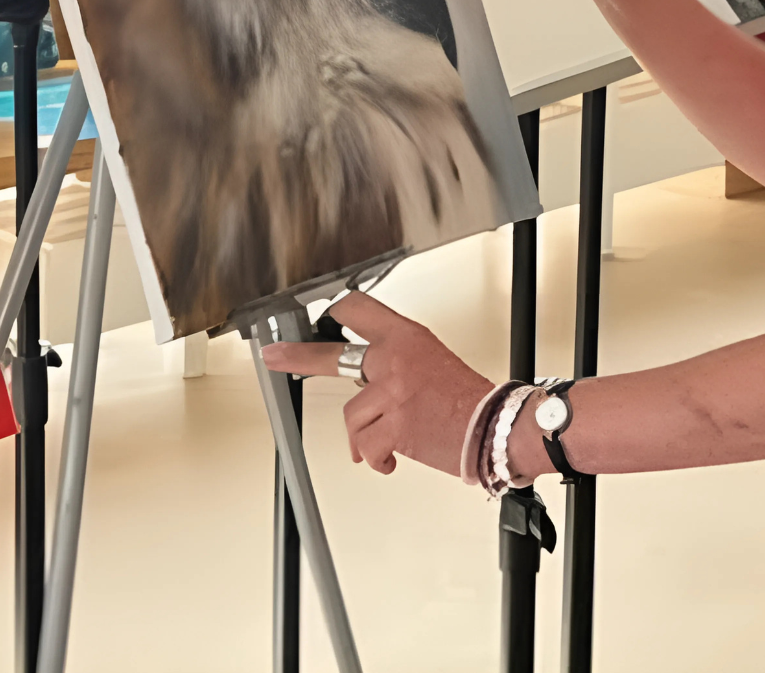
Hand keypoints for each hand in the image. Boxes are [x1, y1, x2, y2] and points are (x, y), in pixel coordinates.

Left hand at [260, 292, 491, 476]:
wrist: (491, 426)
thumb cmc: (463, 397)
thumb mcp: (429, 358)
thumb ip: (393, 361)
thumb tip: (361, 380)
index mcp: (406, 336)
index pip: (359, 308)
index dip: (335, 311)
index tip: (317, 314)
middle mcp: (395, 358)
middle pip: (332, 354)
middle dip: (296, 356)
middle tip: (273, 355)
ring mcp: (391, 392)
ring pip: (352, 417)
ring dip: (367, 435)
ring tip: (391, 436)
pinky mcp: (392, 428)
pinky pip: (365, 447)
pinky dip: (377, 458)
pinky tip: (392, 456)